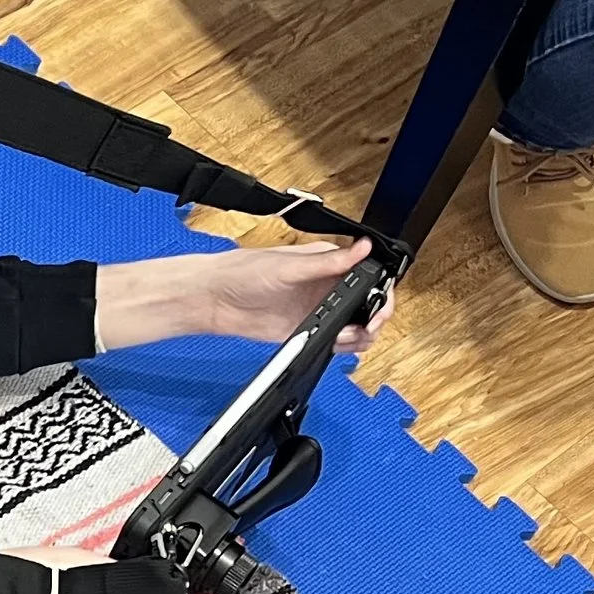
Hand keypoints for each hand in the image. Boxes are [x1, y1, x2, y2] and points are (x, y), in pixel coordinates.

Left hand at [95, 240, 394, 353]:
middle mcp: (326, 286)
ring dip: (360, 335)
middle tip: (367, 327)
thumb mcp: (288, 266)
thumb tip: (362, 247)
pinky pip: (334, 342)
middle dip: (375, 317)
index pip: (367, 276)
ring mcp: (317, 310)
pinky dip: (342, 347)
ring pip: (355, 327)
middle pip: (367, 305)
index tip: (379, 306)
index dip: (380, 292)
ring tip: (349, 337)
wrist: (214, 299)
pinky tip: (336, 344)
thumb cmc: (243, 272)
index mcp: (327, 263)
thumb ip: (328, 262)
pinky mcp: (305, 331)